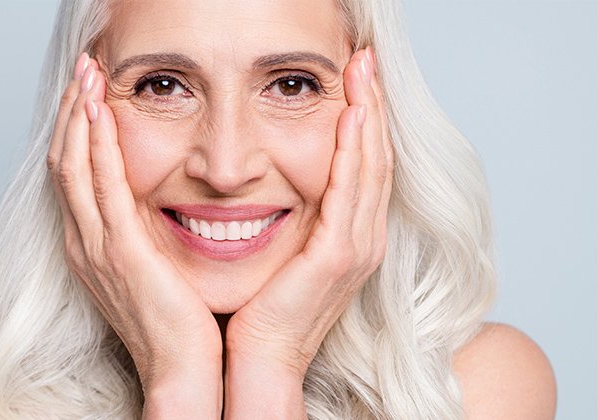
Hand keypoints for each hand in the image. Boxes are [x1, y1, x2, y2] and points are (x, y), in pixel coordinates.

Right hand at [46, 53, 221, 418]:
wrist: (180, 371)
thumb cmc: (175, 324)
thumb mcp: (152, 270)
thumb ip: (143, 235)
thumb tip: (155, 205)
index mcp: (91, 246)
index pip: (74, 175)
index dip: (75, 130)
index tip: (86, 93)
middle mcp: (84, 242)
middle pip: (65, 162)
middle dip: (70, 112)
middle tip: (82, 70)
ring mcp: (98, 247)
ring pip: (75, 166)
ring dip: (78, 116)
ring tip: (86, 75)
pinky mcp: (122, 251)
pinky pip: (103, 186)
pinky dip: (98, 145)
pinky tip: (101, 112)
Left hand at [224, 47, 393, 417]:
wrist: (260, 356)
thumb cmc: (264, 305)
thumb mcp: (284, 250)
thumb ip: (294, 215)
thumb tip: (273, 176)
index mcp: (351, 235)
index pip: (364, 164)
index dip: (365, 118)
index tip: (356, 78)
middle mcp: (364, 237)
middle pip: (375, 156)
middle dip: (372, 103)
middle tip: (365, 59)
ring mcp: (357, 246)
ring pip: (370, 166)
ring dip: (368, 114)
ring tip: (362, 71)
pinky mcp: (339, 256)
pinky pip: (351, 190)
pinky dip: (354, 150)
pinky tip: (350, 115)